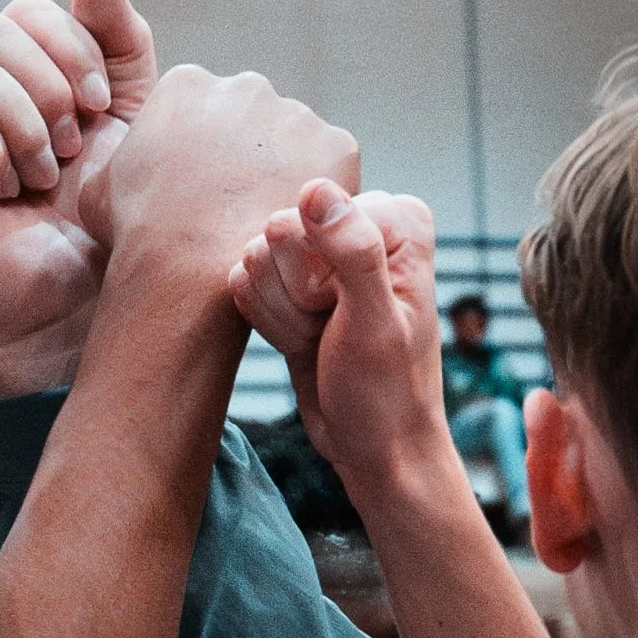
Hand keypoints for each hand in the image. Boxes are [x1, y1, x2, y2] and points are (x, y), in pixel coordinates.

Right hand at [0, 0, 157, 395]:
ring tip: (40, 176)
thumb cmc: (102, 219)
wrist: (80, 300)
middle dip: (44, 86)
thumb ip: (117, 45)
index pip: (24, 11)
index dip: (69, 49)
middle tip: (69, 148)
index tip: (100, 110)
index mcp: (9, 72)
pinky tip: (3, 192)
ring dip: (17, 123)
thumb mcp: (129, 119)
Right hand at [87, 68, 359, 303]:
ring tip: (261, 221)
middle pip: (253, 116)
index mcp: (187, 83)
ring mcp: (295, 113)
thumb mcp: (98, 188)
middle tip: (234, 206)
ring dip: (285, 171)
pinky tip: (289, 224)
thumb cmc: (138, 236)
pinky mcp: (337, 145)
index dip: (202, 149)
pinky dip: (319, 194)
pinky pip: (333, 168)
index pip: (203, 106)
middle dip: (247, 153)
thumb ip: (115, 158)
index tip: (199, 185)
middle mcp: (244, 85)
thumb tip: (117, 154)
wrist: (187, 271)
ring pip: (296, 141)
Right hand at [229, 182, 450, 500]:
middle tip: (332, 328)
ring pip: (254, 258)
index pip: (311, 215)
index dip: (317, 274)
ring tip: (320, 338)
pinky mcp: (291, 282)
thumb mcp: (375, 324)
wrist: (375, 446)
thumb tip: (315, 190)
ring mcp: (321, 254)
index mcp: (395, 220)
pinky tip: (303, 342)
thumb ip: (353, 251)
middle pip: (277, 232)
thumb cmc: (387, 393)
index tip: (345, 314)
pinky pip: (242, 281)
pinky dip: (267, 322)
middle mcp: (358, 226)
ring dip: (281, 313)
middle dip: (295, 294)